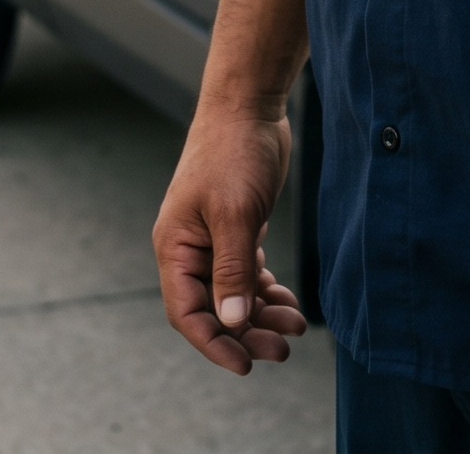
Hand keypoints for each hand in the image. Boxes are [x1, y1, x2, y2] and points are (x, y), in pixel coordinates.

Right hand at [153, 98, 307, 372]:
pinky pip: (247, 273)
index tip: (245, 365)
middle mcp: (190, 249)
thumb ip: (232, 269)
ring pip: (234, 294)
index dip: (214, 343)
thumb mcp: (235, 213)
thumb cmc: (233, 152)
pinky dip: (266, 290)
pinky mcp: (237, 227)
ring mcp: (213, 239)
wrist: (250, 103)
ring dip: (262, 314)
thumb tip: (230, 324)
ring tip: (295, 327)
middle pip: (214, 309)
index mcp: (175, 247)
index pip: (187, 313)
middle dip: (247, 333)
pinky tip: (287, 302)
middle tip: (283, 350)